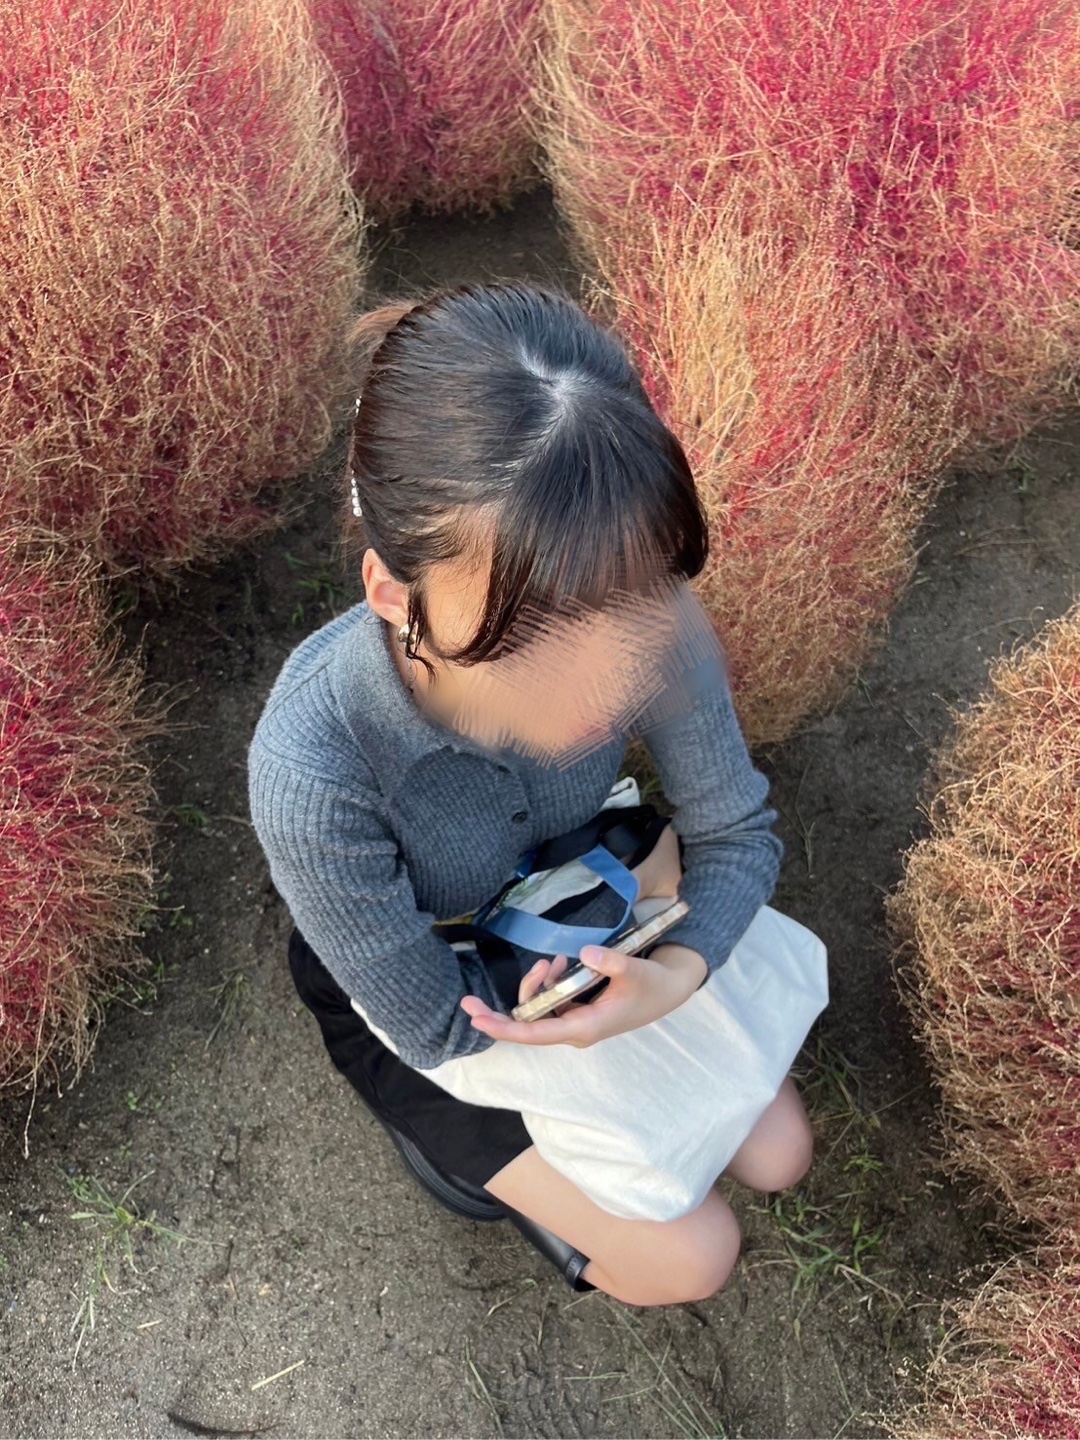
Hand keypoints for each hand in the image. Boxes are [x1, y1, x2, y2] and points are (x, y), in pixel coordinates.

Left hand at [459, 941, 706, 1047]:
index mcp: (586, 1026)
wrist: (667, 990)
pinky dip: (546, 984)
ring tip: (551, 962)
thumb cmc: (652, 984)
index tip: (477, 1020)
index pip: (536, 1033)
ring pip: (537, 1011)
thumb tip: (584, 954)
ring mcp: (574, 1022)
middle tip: (469, 999)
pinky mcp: (576, 1013)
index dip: (504, 1028)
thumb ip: (612, 962)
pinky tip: (559, 965)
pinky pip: (548, 1002)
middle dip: (502, 1010)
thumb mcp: (635, 970)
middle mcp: (575, 1030)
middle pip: (528, 1024)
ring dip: (535, 987)